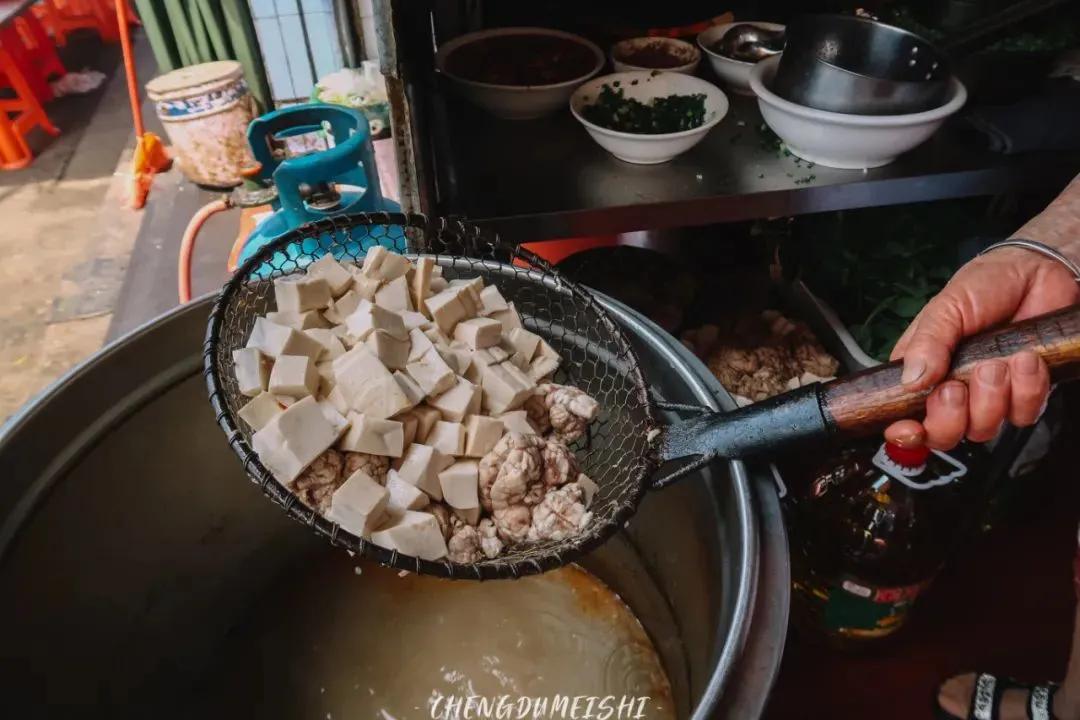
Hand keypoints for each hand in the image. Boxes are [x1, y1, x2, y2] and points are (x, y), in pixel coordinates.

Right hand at [884, 248, 1078, 449]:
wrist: (1039, 273)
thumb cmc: (986, 285)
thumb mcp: (946, 307)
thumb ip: (926, 343)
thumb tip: (909, 381)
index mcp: (922, 370)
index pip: (904, 415)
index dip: (905, 432)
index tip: (910, 430)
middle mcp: (953, 388)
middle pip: (944, 434)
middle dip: (951, 417)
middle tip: (957, 387)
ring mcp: (989, 394)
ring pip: (984, 428)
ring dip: (992, 397)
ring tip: (997, 361)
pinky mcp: (1025, 393)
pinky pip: (1024, 414)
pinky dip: (1027, 388)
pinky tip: (1025, 358)